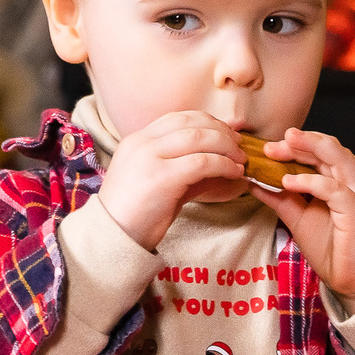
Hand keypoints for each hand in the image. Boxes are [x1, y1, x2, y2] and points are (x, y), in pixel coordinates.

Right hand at [95, 111, 244, 250]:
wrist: (113, 237)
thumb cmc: (137, 214)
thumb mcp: (160, 182)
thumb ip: (187, 169)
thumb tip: (224, 164)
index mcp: (138, 140)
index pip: (178, 118)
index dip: (208, 121)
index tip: (227, 133)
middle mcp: (142, 143)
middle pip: (191, 123)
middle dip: (221, 131)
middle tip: (239, 145)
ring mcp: (150, 158)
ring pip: (199, 138)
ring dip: (227, 147)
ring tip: (241, 160)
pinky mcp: (161, 177)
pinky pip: (202, 162)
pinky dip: (224, 165)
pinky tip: (234, 173)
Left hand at [261, 128, 354, 312]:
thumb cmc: (335, 252)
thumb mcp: (300, 220)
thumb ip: (281, 199)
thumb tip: (255, 183)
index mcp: (345, 182)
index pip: (322, 154)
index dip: (296, 147)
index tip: (268, 150)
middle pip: (329, 149)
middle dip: (299, 143)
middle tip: (270, 146)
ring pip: (337, 157)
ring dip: (308, 147)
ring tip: (283, 145)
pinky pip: (333, 188)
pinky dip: (309, 181)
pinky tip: (287, 181)